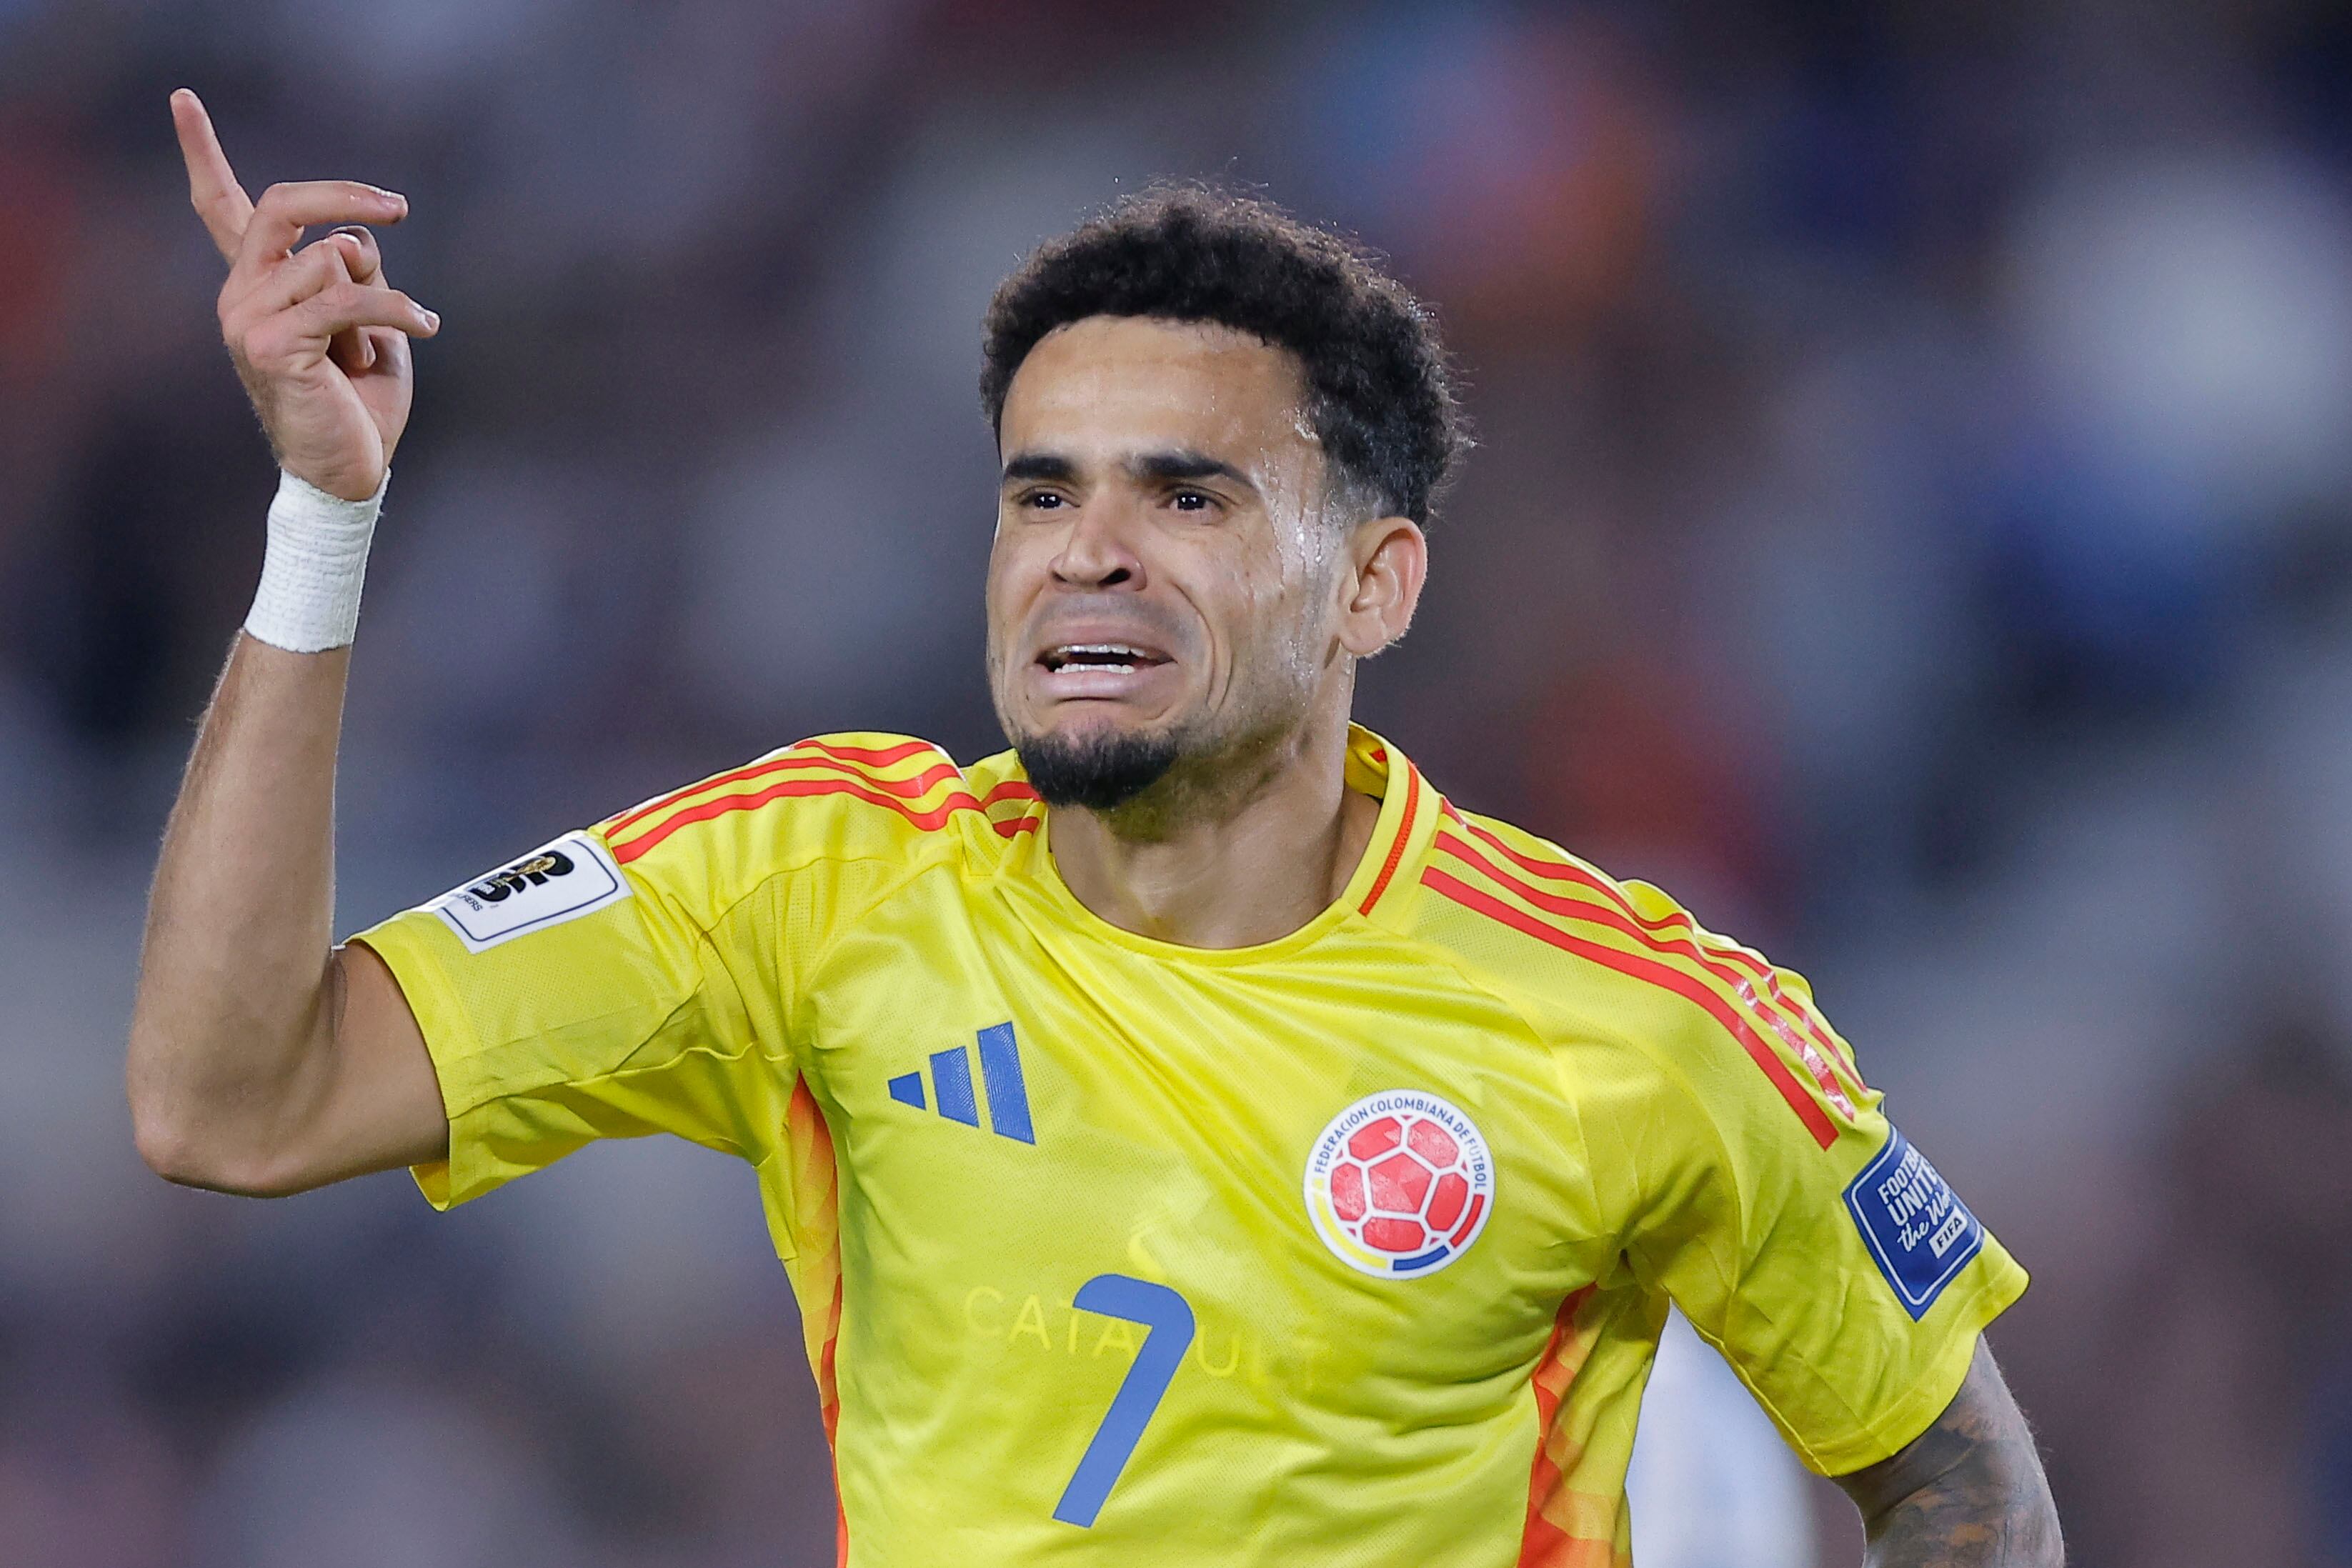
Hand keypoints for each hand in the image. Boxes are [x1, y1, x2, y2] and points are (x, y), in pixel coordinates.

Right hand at [172, 88, 439, 500]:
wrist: (347, 472)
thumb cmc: (359, 401)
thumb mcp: (368, 321)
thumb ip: (356, 271)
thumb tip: (353, 237)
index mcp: (259, 283)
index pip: (219, 205)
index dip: (200, 150)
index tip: (182, 98)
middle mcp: (241, 293)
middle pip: (287, 205)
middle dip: (346, 196)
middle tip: (399, 206)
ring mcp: (248, 317)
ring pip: (335, 257)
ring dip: (380, 299)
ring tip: (377, 345)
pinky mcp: (272, 344)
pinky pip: (349, 299)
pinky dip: (396, 310)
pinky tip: (424, 327)